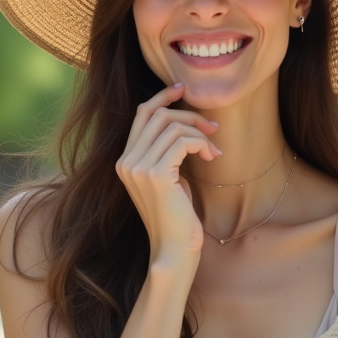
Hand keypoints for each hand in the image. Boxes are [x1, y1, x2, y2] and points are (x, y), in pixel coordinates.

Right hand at [116, 82, 219, 264]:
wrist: (174, 249)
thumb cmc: (177, 216)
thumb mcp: (169, 177)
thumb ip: (166, 152)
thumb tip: (183, 123)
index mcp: (124, 160)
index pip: (141, 114)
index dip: (162, 98)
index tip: (182, 89)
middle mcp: (125, 161)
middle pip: (157, 115)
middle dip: (188, 115)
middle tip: (212, 128)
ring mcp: (137, 167)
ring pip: (172, 127)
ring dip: (199, 133)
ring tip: (213, 150)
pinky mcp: (156, 175)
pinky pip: (182, 141)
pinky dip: (201, 143)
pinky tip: (211, 156)